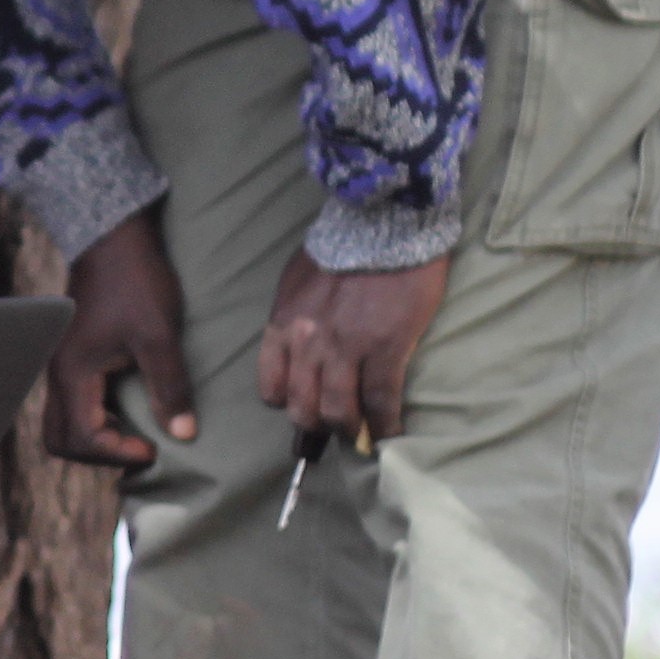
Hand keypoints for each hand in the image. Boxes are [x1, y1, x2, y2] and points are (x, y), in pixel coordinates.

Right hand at [46, 209, 192, 468]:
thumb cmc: (136, 282)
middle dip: (100, 454)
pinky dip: (96, 419)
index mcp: (72, 373)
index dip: (119, 452)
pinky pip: (72, 406)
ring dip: (97, 437)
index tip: (156, 445)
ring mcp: (60, 366)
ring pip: (63, 425)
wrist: (113, 238)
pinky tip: (129, 405)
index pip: (82, 440)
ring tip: (137, 428)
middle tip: (141, 444)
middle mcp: (57, 375)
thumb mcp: (159, 335)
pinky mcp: (71, 358)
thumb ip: (169, 386)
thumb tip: (182, 434)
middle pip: (60, 442)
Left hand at [255, 249, 451, 445]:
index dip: (286, 403)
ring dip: (349, 430)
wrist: (384, 223)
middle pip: (302, 407)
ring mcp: (345, 348)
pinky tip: (389, 433)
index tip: (302, 406)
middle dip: (316, 426)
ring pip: (338, 411)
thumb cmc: (343, 245)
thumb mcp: (297, 279)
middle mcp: (307, 343)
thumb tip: (299, 340)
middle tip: (331, 430)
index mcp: (283, 325)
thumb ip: (294, 315)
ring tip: (360, 435)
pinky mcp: (385, 348)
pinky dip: (384, 424)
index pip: (270, 386)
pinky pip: (380, 400)